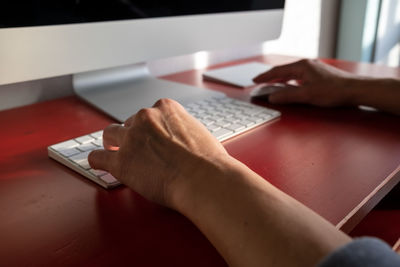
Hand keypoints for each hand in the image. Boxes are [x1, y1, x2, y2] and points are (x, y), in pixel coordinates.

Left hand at [88, 98, 229, 208]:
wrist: (204, 179)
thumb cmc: (208, 160)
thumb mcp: (199, 131)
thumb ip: (183, 129)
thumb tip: (183, 139)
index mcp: (165, 108)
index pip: (150, 114)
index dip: (149, 128)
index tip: (150, 137)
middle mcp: (145, 118)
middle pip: (129, 123)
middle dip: (133, 135)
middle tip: (137, 149)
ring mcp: (131, 139)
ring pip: (110, 135)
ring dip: (113, 144)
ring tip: (114, 152)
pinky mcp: (121, 162)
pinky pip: (97, 158)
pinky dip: (98, 160)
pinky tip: (101, 164)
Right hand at [253, 59, 355, 106]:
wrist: (355, 90)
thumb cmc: (334, 91)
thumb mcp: (307, 95)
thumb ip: (287, 96)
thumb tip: (272, 97)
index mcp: (302, 66)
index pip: (277, 71)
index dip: (264, 76)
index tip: (255, 80)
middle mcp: (307, 65)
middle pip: (283, 70)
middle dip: (270, 77)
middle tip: (260, 82)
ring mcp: (313, 69)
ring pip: (291, 73)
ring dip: (280, 79)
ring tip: (271, 85)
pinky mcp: (319, 75)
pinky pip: (299, 76)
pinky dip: (290, 81)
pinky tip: (290, 86)